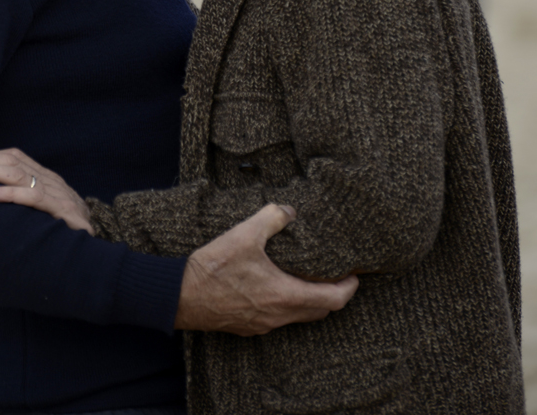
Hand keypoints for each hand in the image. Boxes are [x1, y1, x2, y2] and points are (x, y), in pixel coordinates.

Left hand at [0, 147, 93, 234]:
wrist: (98, 254)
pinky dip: (11, 194)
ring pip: (20, 176)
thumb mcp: (40, 214)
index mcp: (45, 179)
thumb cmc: (62, 234)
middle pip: (14, 163)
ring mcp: (59, 195)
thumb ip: (20, 201)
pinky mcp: (65, 212)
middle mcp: (51, 182)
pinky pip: (35, 199)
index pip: (14, 158)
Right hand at [174, 204, 357, 334]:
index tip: (355, 276)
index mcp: (284, 295)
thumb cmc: (214, 267)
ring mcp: (263, 324)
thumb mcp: (246, 233)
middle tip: (335, 276)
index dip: (348, 288)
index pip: (332, 300)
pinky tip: (276, 286)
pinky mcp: (248, 326)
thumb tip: (290, 211)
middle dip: (332, 295)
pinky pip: (278, 319)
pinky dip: (288, 304)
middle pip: (319, 312)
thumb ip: (273, 217)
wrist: (181, 296)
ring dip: (309, 300)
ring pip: (298, 317)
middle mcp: (278, 316)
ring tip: (308, 278)